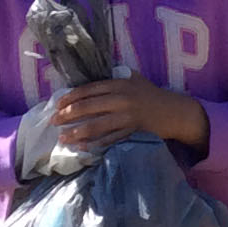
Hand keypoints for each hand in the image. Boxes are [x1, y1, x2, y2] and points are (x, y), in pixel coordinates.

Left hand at [48, 77, 209, 153]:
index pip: (88, 90)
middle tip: (53, 121)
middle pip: (87, 108)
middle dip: (66, 115)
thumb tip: (88, 85)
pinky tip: (82, 147)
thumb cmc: (151, 94)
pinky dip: (94, 144)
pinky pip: (109, 140)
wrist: (174, 111)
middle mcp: (121, 99)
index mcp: (119, 84)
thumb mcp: (134, 79)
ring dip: (75, 133)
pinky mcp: (132, 132)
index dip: (69, 98)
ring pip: (95, 126)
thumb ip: (113, 79)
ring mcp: (127, 117)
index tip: (57, 105)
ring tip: (62, 138)